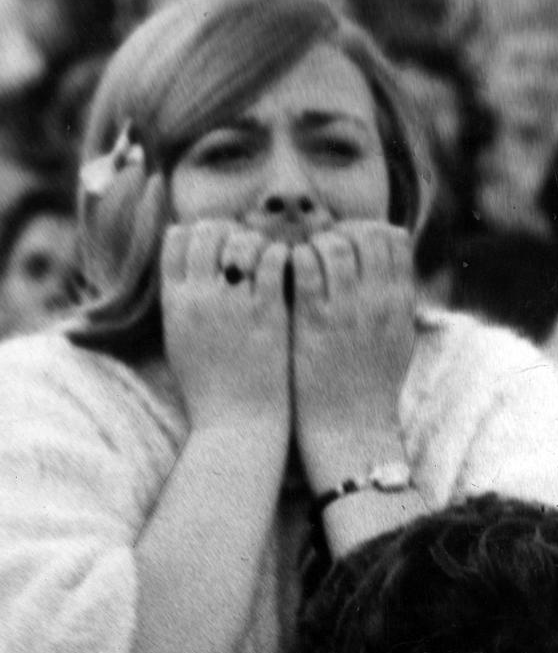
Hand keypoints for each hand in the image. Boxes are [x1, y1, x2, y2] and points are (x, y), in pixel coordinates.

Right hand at [161, 220, 289, 430]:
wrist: (237, 422)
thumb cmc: (210, 388)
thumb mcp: (179, 340)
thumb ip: (182, 302)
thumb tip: (187, 270)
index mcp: (175, 302)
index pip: (177, 238)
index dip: (199, 232)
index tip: (217, 244)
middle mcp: (200, 297)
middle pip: (208, 231)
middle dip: (228, 230)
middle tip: (247, 245)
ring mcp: (234, 304)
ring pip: (240, 241)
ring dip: (256, 241)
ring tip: (268, 257)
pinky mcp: (268, 313)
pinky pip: (273, 260)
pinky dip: (280, 255)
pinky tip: (288, 267)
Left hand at [292, 220, 415, 491]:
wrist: (350, 432)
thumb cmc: (369, 390)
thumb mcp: (397, 341)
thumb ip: (394, 302)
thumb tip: (389, 271)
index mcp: (401, 304)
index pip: (393, 240)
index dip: (367, 231)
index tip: (347, 243)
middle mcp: (379, 301)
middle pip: (365, 234)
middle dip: (339, 232)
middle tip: (317, 246)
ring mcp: (348, 310)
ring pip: (334, 244)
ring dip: (313, 244)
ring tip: (299, 260)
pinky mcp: (314, 322)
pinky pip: (305, 266)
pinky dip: (293, 260)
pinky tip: (283, 274)